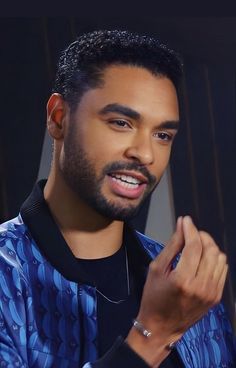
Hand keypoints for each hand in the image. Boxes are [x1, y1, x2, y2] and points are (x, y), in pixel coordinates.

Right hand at [126, 216, 227, 365]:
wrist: (162, 327)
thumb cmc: (154, 297)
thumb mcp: (156, 269)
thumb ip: (171, 246)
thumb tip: (181, 226)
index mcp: (182, 280)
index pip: (194, 246)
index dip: (190, 229)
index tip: (185, 220)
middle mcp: (200, 286)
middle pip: (210, 249)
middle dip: (200, 235)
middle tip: (190, 232)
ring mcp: (211, 292)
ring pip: (219, 257)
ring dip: (209, 246)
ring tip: (196, 245)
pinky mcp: (216, 296)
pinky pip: (222, 269)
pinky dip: (214, 258)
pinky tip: (203, 258)